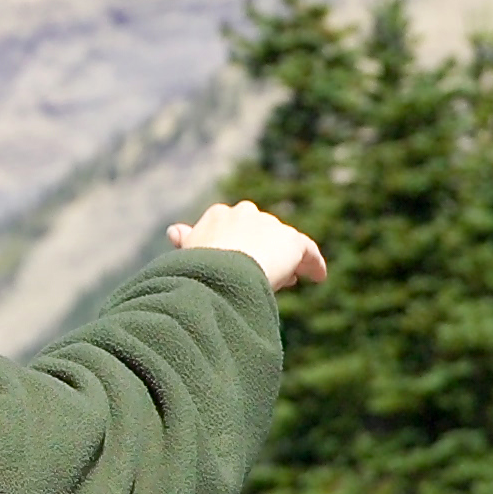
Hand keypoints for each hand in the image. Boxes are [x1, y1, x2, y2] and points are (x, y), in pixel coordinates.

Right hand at [171, 200, 327, 293]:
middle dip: (263, 250)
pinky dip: (313, 264)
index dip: (239, 246)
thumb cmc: (198, 267)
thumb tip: (174, 230)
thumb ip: (188, 240)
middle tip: (266, 272)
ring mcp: (270, 225)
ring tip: (287, 280)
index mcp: (219, 214)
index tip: (242, 263)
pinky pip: (307, 251)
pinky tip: (318, 277)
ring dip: (285, 260)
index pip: (235, 228)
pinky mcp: (292, 240)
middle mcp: (246, 212)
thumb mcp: (189, 252)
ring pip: (282, 242)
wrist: (222, 270)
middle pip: (260, 232)